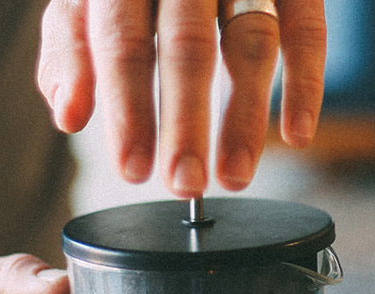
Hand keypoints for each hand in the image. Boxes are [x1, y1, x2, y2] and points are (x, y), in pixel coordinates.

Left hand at [37, 0, 325, 194]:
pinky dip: (306, 84)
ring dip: (245, 119)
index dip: (127, 108)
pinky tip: (297, 135)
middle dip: (185, 123)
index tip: (133, 168)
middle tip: (183, 183)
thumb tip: (67, 114)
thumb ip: (73, 46)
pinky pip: (307, 29)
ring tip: (235, 176)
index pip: (122, 40)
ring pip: (250, 43)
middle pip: (188, 46)